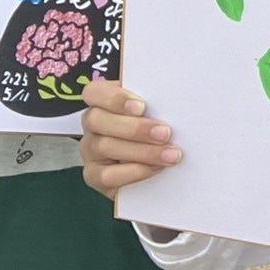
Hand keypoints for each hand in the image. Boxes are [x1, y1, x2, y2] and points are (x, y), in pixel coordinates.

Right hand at [78, 78, 181, 199]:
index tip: (142, 106)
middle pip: (97, 120)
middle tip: (165, 133)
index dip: (115, 98)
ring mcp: (90, 151)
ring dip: (143, 151)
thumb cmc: (153, 127)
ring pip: (105, 147)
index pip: (94, 92)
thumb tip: (179, 93)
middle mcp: (92, 125)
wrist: (149, 167)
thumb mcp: (153, 110)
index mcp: (102, 102)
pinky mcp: (94, 176)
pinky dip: (135, 171)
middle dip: (135, 128)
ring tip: (171, 154)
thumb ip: (156, 101)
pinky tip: (157, 168)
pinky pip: (107, 175)